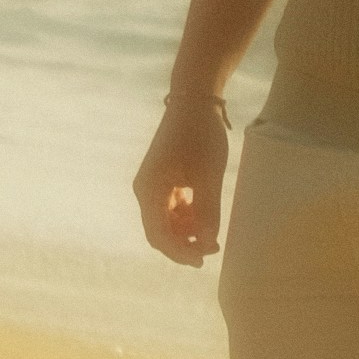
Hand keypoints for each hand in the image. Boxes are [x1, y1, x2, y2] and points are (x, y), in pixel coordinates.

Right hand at [135, 99, 229, 263]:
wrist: (193, 100)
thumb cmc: (200, 135)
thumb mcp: (208, 177)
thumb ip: (207, 212)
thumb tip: (206, 242)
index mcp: (150, 190)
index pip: (159, 235)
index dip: (180, 252)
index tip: (204, 258)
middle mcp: (146, 190)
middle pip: (159, 231)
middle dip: (184, 243)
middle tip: (212, 248)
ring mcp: (153, 184)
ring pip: (166, 221)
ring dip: (187, 230)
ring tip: (211, 229)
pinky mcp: (163, 178)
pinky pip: (171, 208)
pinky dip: (186, 216)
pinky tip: (204, 213)